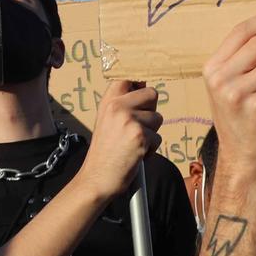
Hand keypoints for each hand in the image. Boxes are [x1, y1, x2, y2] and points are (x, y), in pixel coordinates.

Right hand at [73, 79, 161, 201]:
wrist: (97, 178)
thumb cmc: (104, 153)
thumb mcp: (106, 120)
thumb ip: (122, 105)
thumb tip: (147, 92)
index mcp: (108, 101)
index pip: (129, 77)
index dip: (140, 85)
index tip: (140, 93)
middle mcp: (118, 106)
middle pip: (151, 94)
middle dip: (151, 111)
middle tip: (139, 127)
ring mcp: (129, 120)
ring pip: (158, 118)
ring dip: (152, 133)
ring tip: (134, 144)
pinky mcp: (140, 136)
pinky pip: (158, 138)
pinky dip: (151, 149)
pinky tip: (136, 155)